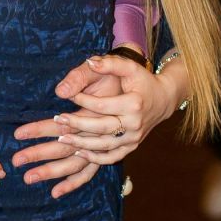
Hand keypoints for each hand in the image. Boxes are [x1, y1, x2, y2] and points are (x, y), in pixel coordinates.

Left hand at [23, 54, 179, 168]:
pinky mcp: (132, 146)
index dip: (84, 100)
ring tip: (62, 138)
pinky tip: (78, 152)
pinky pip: (112, 157)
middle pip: (102, 128)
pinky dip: (95, 158)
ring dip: (82, 144)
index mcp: (134, 104)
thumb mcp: (129, 67)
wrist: (164, 99)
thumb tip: (90, 62)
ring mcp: (134, 138)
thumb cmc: (142, 81)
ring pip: (105, 146)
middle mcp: (135, 124)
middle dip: (78, 124)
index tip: (69, 96)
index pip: (103, 105)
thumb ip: (110, 64)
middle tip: (57, 120)